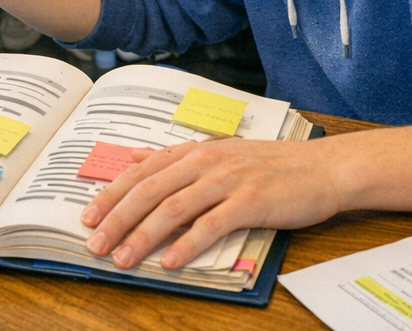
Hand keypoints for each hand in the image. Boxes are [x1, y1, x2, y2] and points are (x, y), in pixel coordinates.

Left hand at [81, 138, 341, 270]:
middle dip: (118, 219)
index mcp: (195, 150)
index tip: (88, 217)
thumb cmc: (271, 165)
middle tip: (95, 244)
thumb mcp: (220, 152)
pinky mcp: (251, 201)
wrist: (323, 168)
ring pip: (174, 208)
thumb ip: (176, 158)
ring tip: (123, 258)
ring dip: (144, 235)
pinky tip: (170, 261)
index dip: (112, 194)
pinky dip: (188, 243)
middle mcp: (206, 161)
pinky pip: (212, 224)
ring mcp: (228, 180)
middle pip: (151, 190)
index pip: (142, 172)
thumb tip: (135, 156)